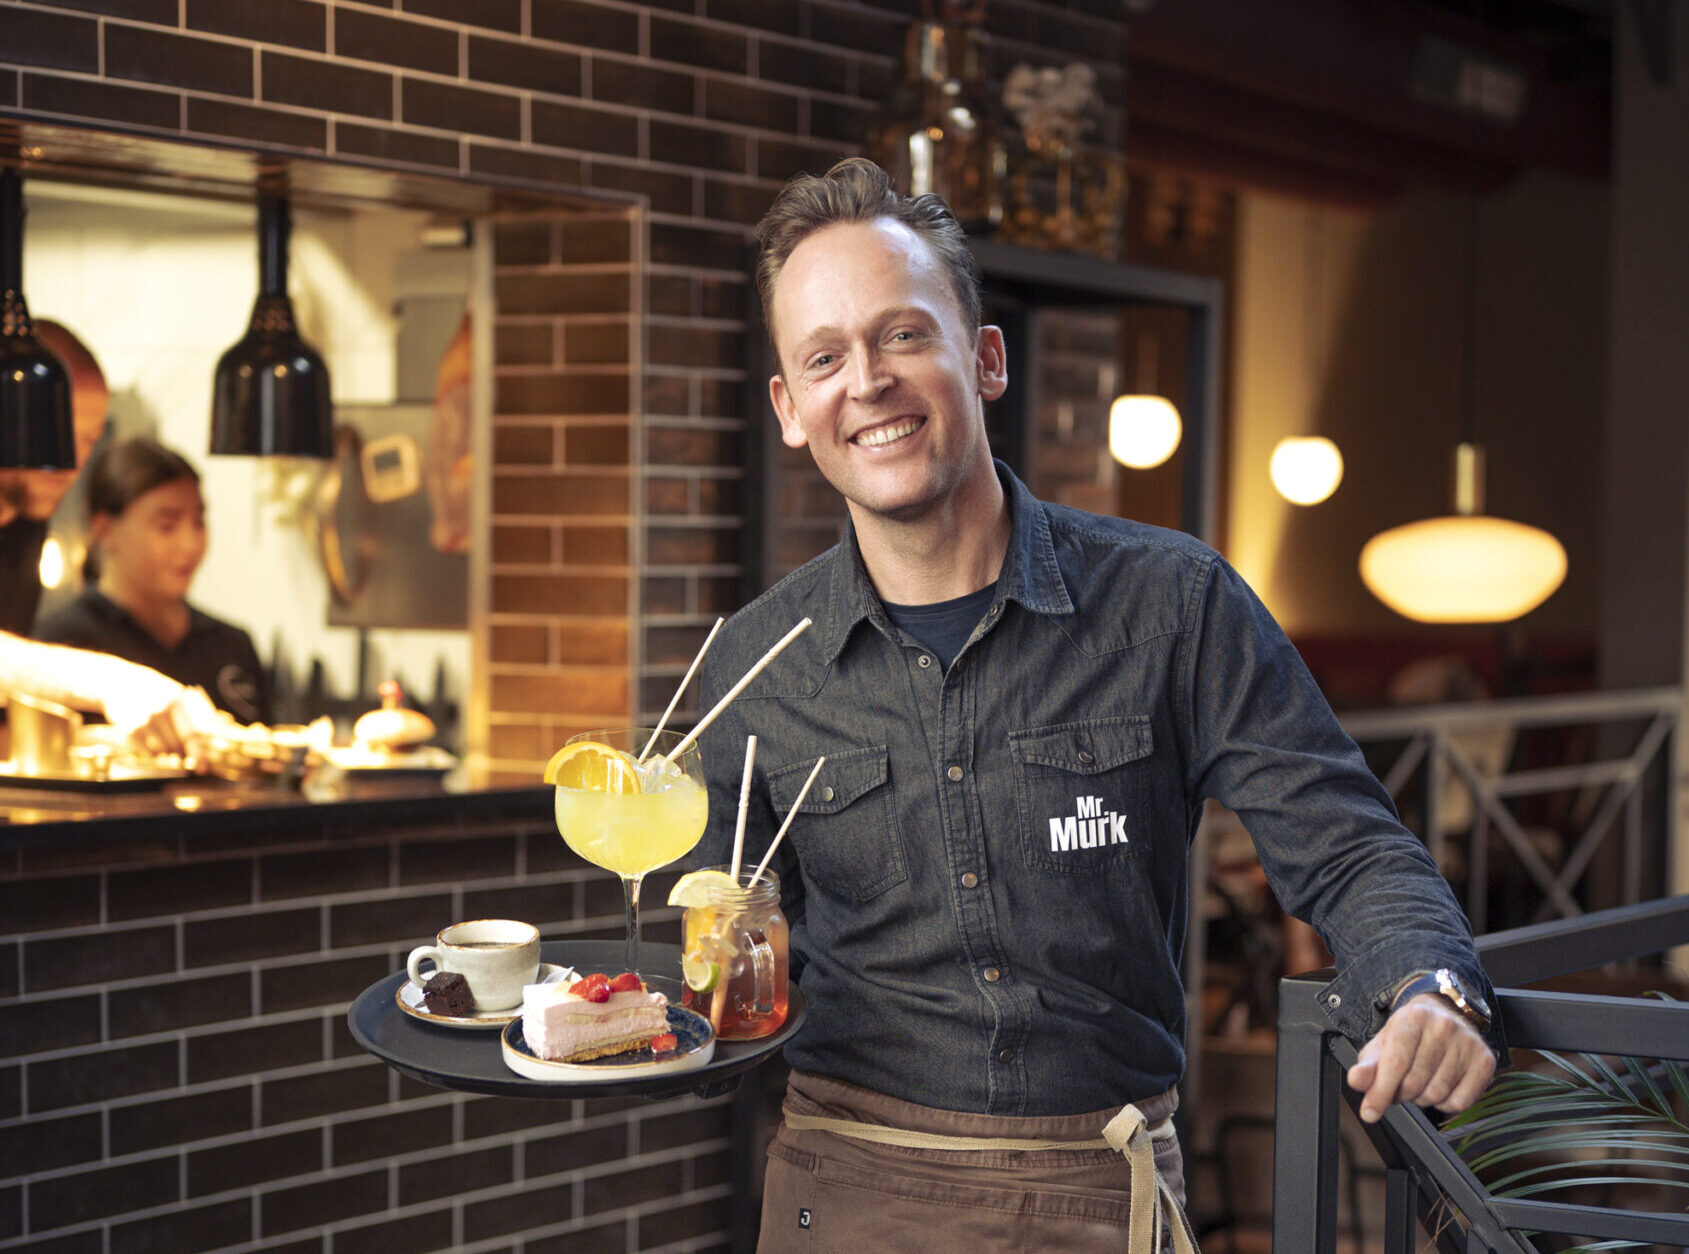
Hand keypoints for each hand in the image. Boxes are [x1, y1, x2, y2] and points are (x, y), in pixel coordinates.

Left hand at [1346, 994, 1495, 1122]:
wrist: (1445, 1015)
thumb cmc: (1409, 1034)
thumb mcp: (1384, 1043)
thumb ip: (1368, 1064)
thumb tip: (1355, 1081)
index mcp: (1414, 1017)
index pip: (1395, 1063)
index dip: (1380, 1091)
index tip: (1369, 1113)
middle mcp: (1444, 1026)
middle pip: (1414, 1083)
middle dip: (1400, 1093)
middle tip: (1398, 1086)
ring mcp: (1468, 1043)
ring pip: (1436, 1095)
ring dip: (1421, 1099)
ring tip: (1420, 1082)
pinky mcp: (1486, 1061)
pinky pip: (1460, 1103)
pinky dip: (1445, 1104)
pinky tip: (1441, 1086)